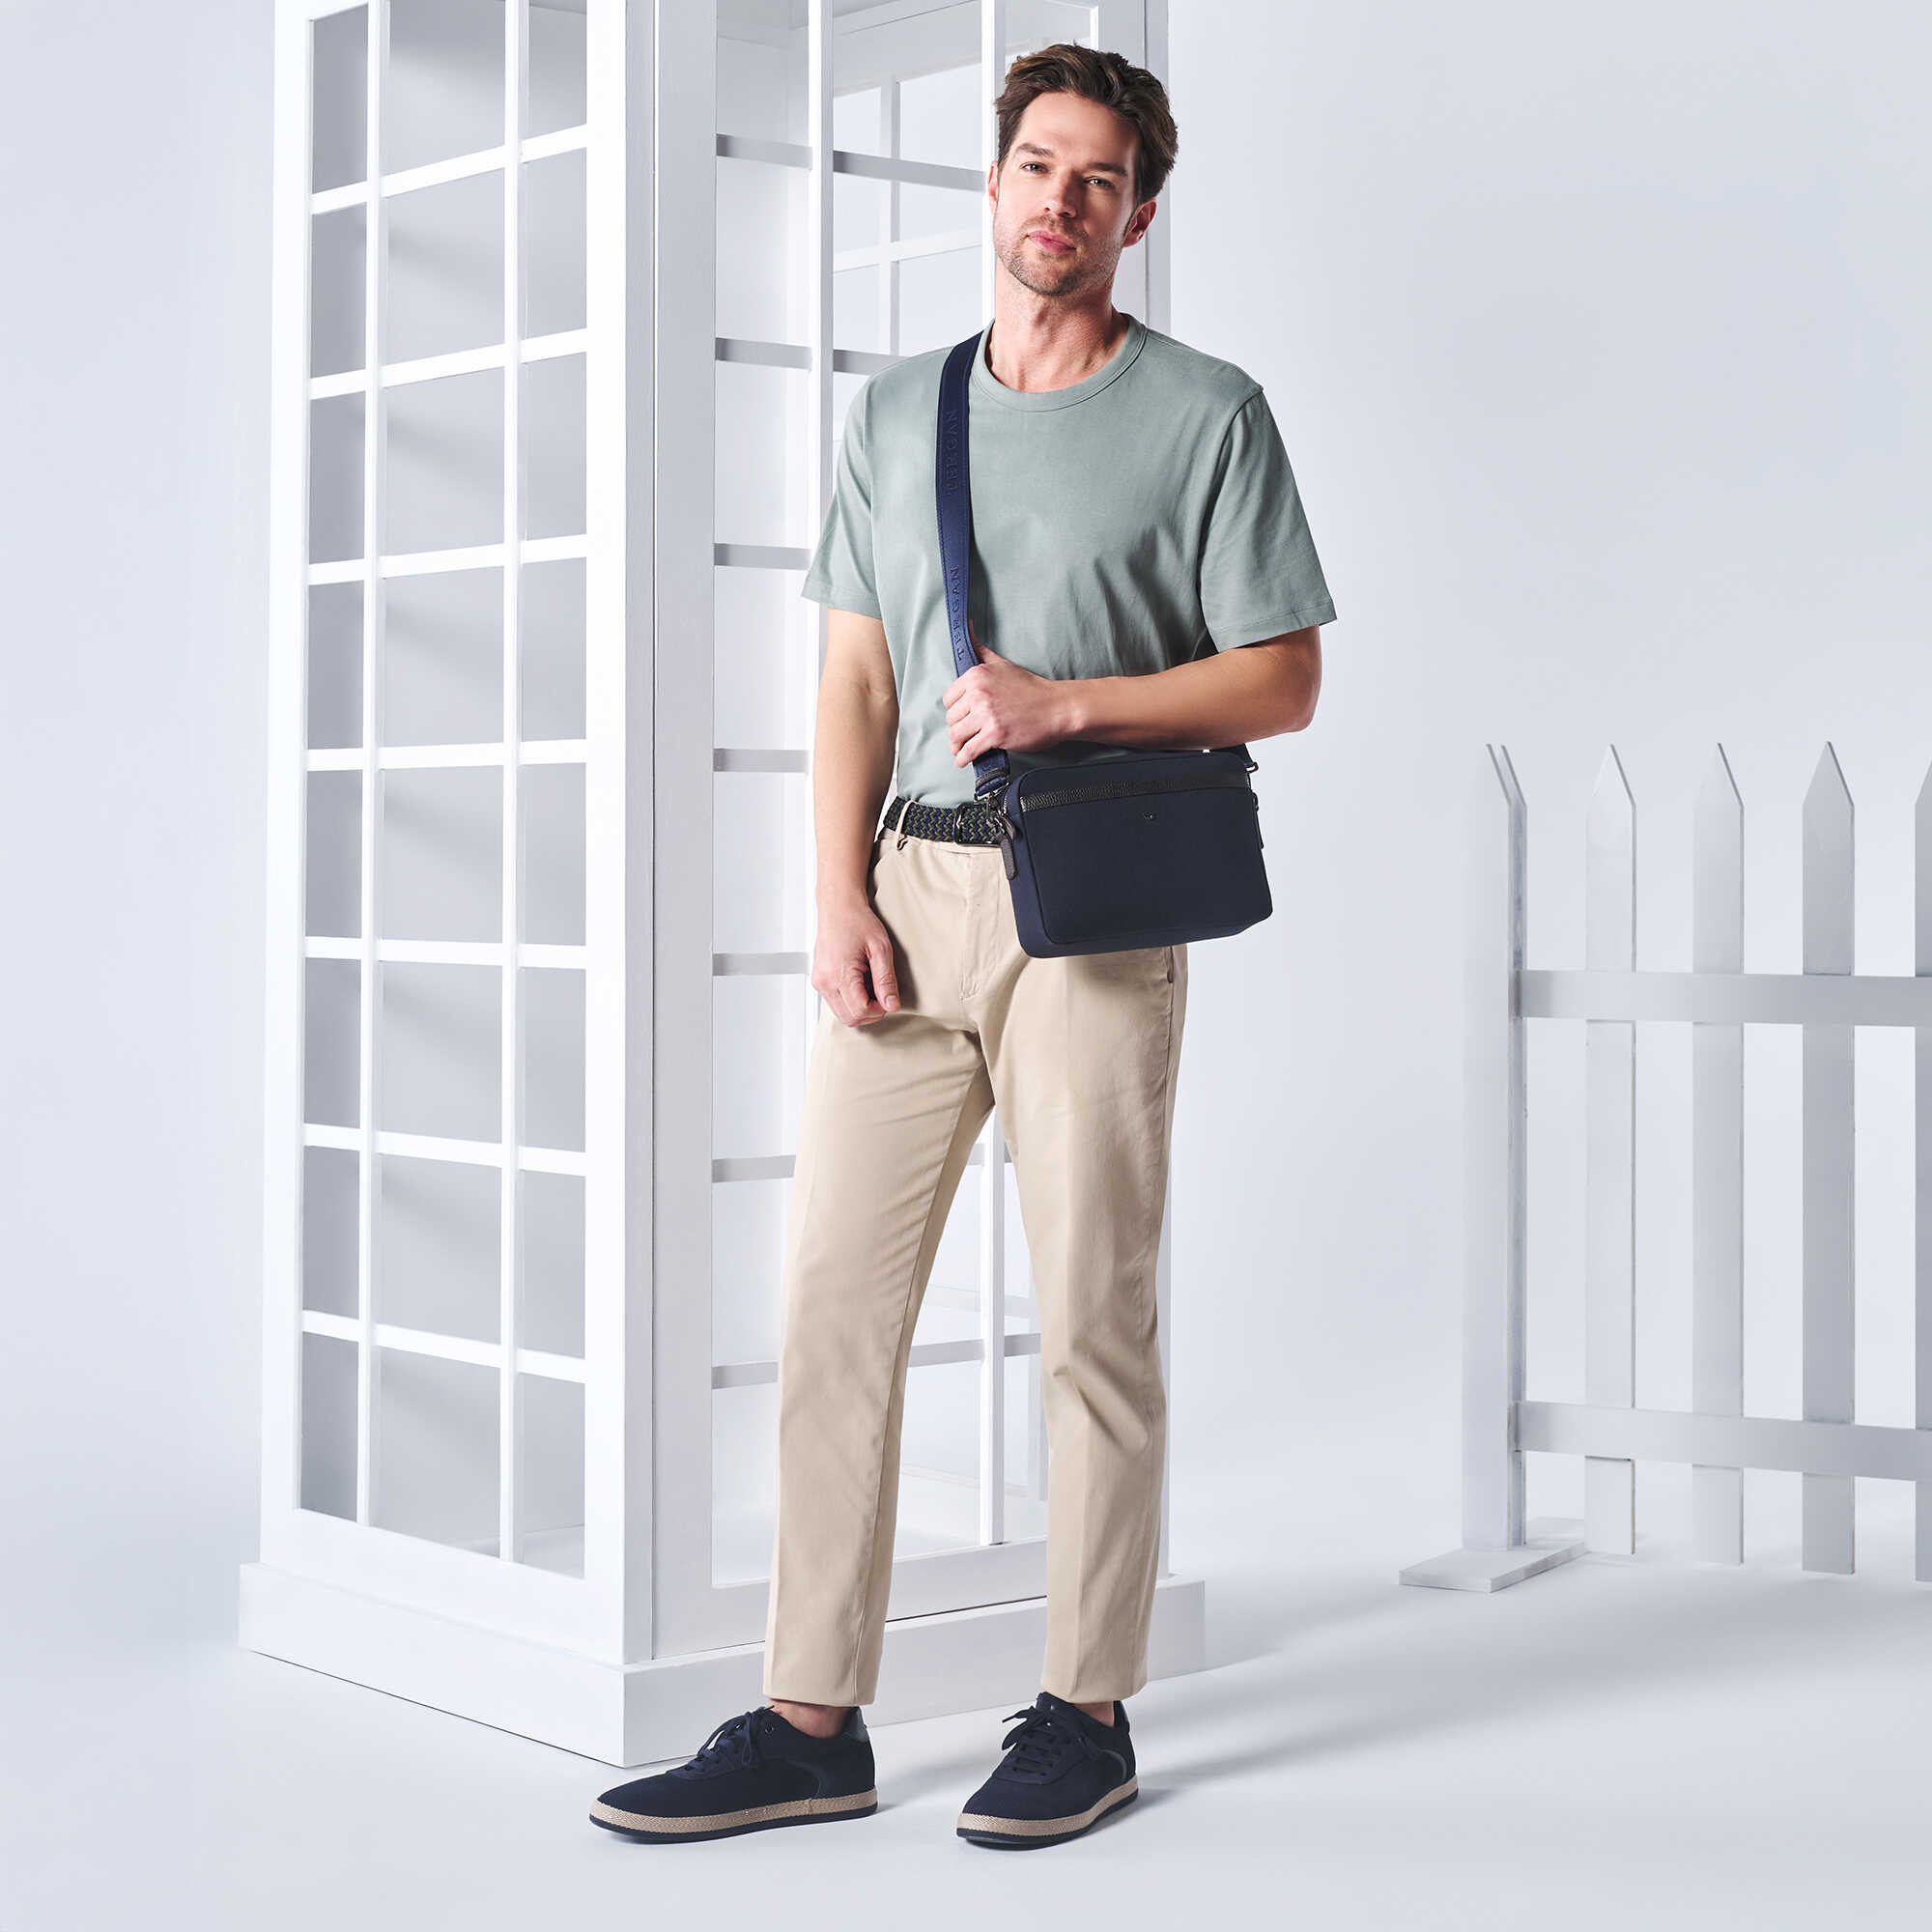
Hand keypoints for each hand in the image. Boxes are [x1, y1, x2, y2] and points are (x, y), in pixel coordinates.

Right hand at [813, 899, 901, 1026]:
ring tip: (871, 985)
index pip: (860, 1011)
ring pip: (842, 1014)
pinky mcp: (819, 981)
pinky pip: (836, 1003)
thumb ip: (886, 980)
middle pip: (850, 1018)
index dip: (879, 1010)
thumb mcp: (881, 949)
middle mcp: (825, 982)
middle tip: (882, 993)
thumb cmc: (857, 921)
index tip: (888, 997)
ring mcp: (820, 982)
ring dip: (860, 1008)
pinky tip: (860, 983)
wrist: (838, 907)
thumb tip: (892, 1005)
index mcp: (839, 974)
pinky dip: (851, 1000)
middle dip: (870, 1012)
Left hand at [942, 619, 1073, 766]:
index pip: (949, 699)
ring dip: (958, 745)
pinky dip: (964, 758)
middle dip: (958, 727)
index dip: (956, 709)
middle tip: (968, 732)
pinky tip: (964, 760)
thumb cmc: (1030, 688)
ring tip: (962, 749)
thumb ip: (980, 649)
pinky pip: (968, 750)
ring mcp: (986, 715)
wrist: (1056, 708)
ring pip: (956, 735)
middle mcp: (978, 693)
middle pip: (951, 718)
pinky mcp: (994, 734)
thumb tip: (966, 624)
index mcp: (976, 675)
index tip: (964, 715)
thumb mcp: (1002, 663)